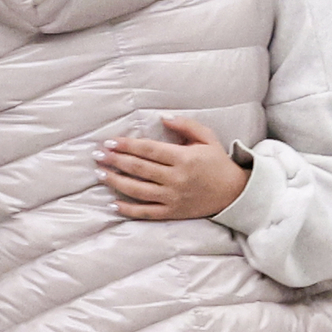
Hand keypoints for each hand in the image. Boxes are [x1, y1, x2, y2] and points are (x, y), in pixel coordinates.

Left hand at [96, 116, 250, 220]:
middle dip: (116, 161)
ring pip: (138, 191)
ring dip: (116, 182)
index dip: (127, 145)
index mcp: (183, 158)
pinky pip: (147, 213)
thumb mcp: (207, 138)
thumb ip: (185, 126)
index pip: (149, 150)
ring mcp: (173, 198)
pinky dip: (129, 210)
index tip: (110, 142)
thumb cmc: (217, 163)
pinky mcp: (172, 213)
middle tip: (98, 155)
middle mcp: (176, 179)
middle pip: (139, 168)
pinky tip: (113, 204)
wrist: (234, 193)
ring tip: (100, 174)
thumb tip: (163, 118)